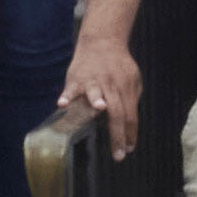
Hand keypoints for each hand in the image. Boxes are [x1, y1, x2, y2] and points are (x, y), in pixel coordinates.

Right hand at [62, 25, 146, 159]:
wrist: (102, 41)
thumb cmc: (118, 65)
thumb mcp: (133, 80)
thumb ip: (132, 100)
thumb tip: (130, 124)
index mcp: (126, 88)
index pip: (131, 115)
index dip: (131, 133)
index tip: (129, 149)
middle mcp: (111, 85)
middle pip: (116, 111)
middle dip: (118, 135)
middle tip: (118, 155)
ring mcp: (93, 81)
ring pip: (95, 93)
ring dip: (96, 100)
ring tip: (100, 110)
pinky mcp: (76, 78)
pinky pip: (71, 88)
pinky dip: (67, 95)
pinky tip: (62, 104)